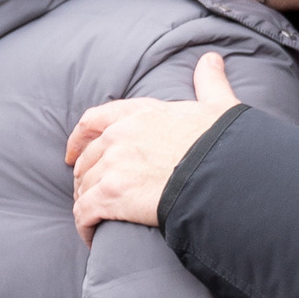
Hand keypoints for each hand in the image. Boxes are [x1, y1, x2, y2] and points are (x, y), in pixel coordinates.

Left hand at [68, 51, 241, 237]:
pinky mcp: (112, 196)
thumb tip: (212, 60)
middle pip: (87, 159)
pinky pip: (85, 214)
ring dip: (86, 204)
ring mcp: (113, 166)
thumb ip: (209, 83)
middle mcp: (120, 136)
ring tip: (95, 220)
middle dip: (84, 177)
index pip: (94, 120)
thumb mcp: (219, 105)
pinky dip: (86, 227)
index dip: (79, 139)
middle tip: (90, 195)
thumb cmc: (225, 142)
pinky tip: (93, 238)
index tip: (72, 153)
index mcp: (141, 113)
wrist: (226, 173)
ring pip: (84, 187)